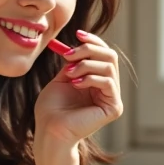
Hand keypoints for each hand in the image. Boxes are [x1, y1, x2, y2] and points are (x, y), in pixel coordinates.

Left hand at [35, 29, 123, 148]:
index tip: (77, 34)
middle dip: (89, 50)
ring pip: (109, 66)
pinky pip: (109, 82)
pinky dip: (91, 78)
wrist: (49, 130)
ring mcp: (112, 98)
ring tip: (69, 73)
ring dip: (86, 64)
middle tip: (68, 55)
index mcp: (96, 82)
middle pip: (110, 56)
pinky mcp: (114, 107)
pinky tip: (76, 84)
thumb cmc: (51, 109)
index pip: (103, 54)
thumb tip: (79, 42)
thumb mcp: (62, 78)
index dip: (93, 41)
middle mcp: (107, 89)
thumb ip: (74, 62)